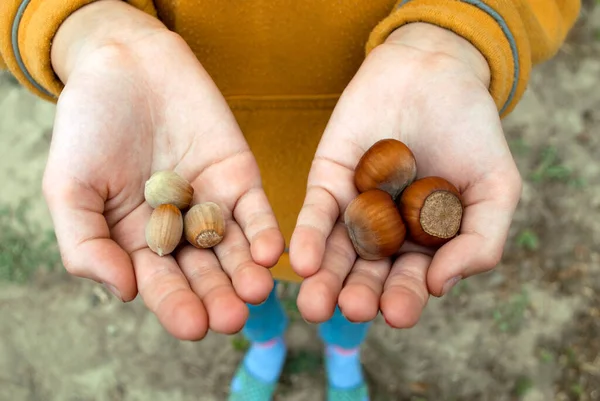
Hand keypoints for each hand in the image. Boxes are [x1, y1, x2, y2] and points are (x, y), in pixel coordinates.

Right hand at [43, 1, 282, 339]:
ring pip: (233, 248)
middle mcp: (179, 231)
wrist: (125, 65)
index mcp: (138, 242)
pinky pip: (254, 211)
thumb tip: (125, 292)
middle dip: (217, 296)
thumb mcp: (69, 187)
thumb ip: (87, 243)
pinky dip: (262, 231)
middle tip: (231, 318)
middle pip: (203, 273)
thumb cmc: (88, 126)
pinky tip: (268, 252)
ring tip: (255, 292)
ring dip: (246, 272)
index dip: (175, 305)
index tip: (191, 325)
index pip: (161, 283)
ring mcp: (212, 205)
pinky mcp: (239, 178)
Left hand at [289, 23, 521, 326]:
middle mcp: (385, 235)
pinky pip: (316, 214)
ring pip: (336, 253)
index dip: (405, 299)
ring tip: (315, 305)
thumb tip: (439, 285)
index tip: (398, 313)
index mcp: (424, 244)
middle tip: (352, 309)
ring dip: (325, 280)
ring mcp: (354, 209)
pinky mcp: (326, 182)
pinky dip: (309, 237)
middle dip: (358, 294)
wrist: (435, 72)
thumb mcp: (496, 188)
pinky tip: (303, 261)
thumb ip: (480, 240)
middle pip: (367, 274)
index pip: (410, 281)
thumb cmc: (472, 132)